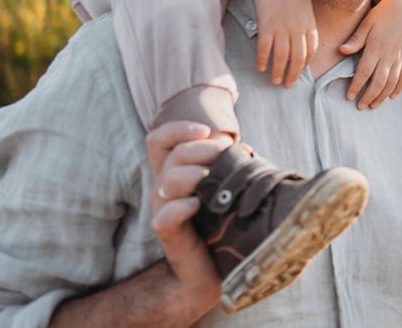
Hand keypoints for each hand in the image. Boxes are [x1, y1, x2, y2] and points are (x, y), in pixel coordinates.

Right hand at [146, 121, 226, 315]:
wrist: (212, 272)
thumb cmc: (222, 223)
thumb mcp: (225, 187)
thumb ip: (229, 165)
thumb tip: (242, 148)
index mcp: (174, 173)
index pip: (159, 140)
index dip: (178, 129)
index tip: (206, 131)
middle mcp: (163, 189)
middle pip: (173, 155)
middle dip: (203, 149)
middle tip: (226, 156)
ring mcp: (164, 212)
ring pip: (169, 180)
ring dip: (196, 173)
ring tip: (214, 180)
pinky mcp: (170, 236)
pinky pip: (165, 216)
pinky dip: (181, 206)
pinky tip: (197, 205)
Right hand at [252, 0, 318, 86]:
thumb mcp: (304, 4)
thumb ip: (305, 20)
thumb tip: (302, 35)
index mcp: (309, 23)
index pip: (311, 50)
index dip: (305, 64)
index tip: (299, 72)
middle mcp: (298, 28)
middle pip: (298, 57)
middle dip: (294, 74)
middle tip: (288, 85)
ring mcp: (282, 27)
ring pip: (282, 56)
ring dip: (278, 71)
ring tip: (275, 81)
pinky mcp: (267, 24)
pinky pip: (265, 47)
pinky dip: (263, 59)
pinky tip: (260, 67)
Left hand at [340, 0, 401, 108]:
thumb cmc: (381, 14)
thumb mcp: (366, 24)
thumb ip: (355, 40)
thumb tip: (341, 51)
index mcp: (376, 48)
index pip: (364, 72)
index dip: (356, 86)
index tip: (349, 96)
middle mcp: (389, 55)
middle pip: (379, 82)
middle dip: (369, 96)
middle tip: (360, 106)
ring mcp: (400, 57)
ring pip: (392, 82)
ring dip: (382, 96)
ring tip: (374, 105)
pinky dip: (399, 88)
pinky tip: (392, 96)